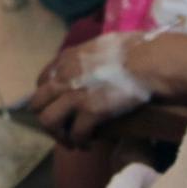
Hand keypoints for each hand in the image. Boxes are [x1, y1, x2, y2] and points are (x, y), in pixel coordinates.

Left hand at [27, 33, 158, 146]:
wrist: (149, 62)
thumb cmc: (136, 48)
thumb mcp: (104, 42)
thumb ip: (90, 54)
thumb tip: (95, 59)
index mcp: (67, 58)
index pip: (41, 81)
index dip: (47, 97)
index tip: (58, 105)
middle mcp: (65, 77)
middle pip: (37, 104)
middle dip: (47, 118)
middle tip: (61, 128)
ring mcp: (75, 95)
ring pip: (48, 122)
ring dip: (59, 134)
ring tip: (71, 141)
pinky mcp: (90, 112)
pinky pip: (76, 134)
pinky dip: (80, 142)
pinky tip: (88, 144)